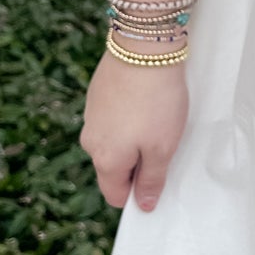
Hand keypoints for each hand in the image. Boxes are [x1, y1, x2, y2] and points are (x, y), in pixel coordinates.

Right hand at [79, 44, 190, 212]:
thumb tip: (145, 205)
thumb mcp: (162, 148)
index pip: (115, 195)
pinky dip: (128, 119)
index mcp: (106, 161)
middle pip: (114, 169)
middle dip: (138, 164)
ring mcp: (91, 118)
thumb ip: (152, 180)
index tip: (158, 178)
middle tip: (164, 144)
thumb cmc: (156, 101)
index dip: (138, 193)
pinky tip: (147, 103)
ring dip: (134, 140)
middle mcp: (91, 142)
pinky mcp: (96, 98)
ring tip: (158, 120)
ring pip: (113, 143)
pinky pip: (112, 121)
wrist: (142, 49)